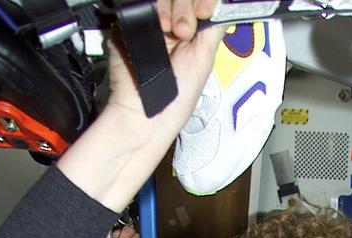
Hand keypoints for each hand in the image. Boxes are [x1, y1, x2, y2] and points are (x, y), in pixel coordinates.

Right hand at [104, 7, 222, 135]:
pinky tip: (159, 24)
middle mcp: (171, 25)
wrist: (146, 113)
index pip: (199, 3)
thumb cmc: (175, 100)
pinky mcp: (129, 22)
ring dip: (171, 8)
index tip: (204, 13)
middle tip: (184, 31)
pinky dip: (151, 6)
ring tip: (169, 30)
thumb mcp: (204, 61)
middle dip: (186, 8)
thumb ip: (213, 30)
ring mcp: (150, 22)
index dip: (203, 3)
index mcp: (191, 34)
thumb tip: (222, 7)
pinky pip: (139, 3)